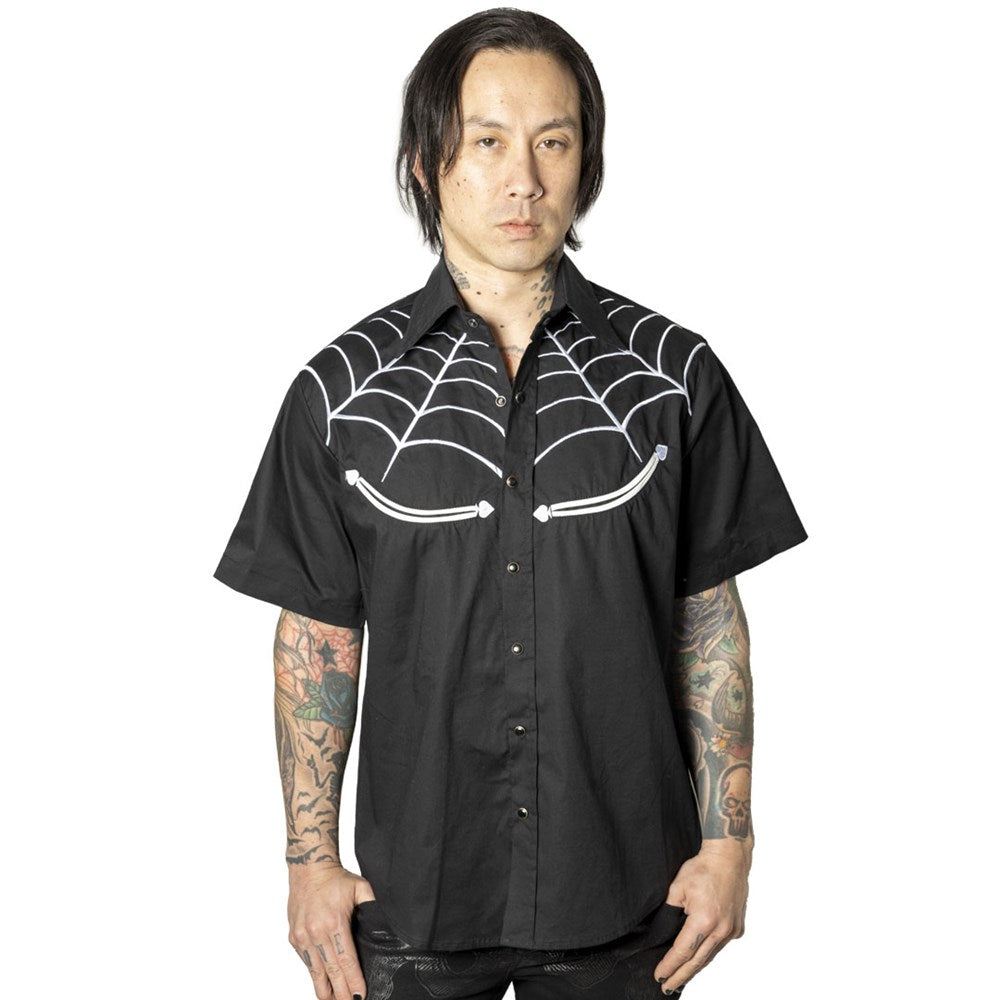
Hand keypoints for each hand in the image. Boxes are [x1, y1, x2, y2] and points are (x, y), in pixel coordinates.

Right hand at [286, 862, 375, 999]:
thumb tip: (385, 927)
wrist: (308, 869)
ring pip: (315, 972)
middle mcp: (316, 933)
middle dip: (342, 993)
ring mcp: (303, 937)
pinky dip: (315, 975)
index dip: (354, 981)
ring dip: (326, 990)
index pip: (346, 961)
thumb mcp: (361, 888)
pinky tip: (323, 985)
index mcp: (334, 923)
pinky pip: (306, 963)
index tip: (362, 994)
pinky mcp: (294, 938)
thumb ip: (373, 906)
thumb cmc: (335, 879)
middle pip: (331, 972)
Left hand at [653, 840, 750, 993]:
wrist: (728, 858)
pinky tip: (698, 957)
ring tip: (681, 977)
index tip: (659, 975)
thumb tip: (663, 930)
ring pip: (710, 955)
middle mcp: (721, 930)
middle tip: (667, 986)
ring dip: (695, 967)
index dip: (670, 965)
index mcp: (704, 921)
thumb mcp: (677, 888)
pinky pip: (719, 945)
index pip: (683, 951)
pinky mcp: (737, 927)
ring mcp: (732, 930)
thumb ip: (669, 911)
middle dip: (681, 975)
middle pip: (697, 961)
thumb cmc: (703, 869)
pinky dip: (708, 952)